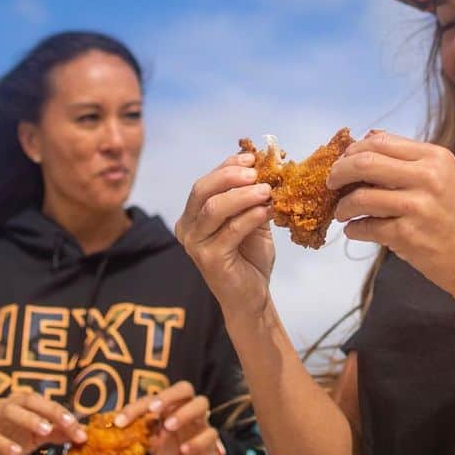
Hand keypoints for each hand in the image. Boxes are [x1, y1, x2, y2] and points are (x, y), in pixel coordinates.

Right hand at [0, 387, 86, 454]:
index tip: (79, 428)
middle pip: (28, 400)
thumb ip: (57, 433)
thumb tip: (82, 434)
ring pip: (8, 411)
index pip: (46, 403)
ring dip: (28, 419)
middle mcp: (9, 404)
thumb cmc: (12, 437)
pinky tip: (16, 452)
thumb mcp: (37, 436)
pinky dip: (4, 442)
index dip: (63, 414)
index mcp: (24, 402)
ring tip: (44, 431)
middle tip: (65, 424)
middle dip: (48, 410)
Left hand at [116, 380, 226, 454]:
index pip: (153, 398)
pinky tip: (184, 449)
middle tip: (154, 409)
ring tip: (169, 426)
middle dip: (169, 396)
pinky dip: (197, 441)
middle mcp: (186, 405)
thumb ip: (141, 433)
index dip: (136, 408)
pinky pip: (210, 433)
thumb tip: (122, 432)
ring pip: (200, 403)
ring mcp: (201, 420)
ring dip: (184, 413)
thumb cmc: (170, 443)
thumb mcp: (152, 440)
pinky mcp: (211, 438)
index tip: (119, 422)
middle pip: (184, 388)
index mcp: (170, 403)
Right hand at [175, 152, 274, 318]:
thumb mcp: (250, 218)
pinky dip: (251, 216)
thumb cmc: (249, 257)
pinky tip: (267, 212)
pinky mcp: (208, 259)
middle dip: (230, 176)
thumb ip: (250, 195)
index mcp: (192, 215)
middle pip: (202, 190)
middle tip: (257, 172)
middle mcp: (187, 228)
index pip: (205, 182)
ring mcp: (194, 244)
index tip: (252, 158)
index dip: (227, 166)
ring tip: (267, 190)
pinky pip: (230, 230)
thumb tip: (262, 164)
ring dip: (243, 195)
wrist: (252, 296)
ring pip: (214, 208)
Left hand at [327, 130, 454, 293]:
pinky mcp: (407, 235)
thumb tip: (367, 140)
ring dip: (342, 206)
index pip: (381, 141)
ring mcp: (417, 206)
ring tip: (341, 212)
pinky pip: (366, 227)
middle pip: (365, 162)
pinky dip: (354, 229)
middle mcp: (427, 176)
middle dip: (339, 172)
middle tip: (330, 183)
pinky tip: (355, 230)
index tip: (342, 162)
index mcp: (435, 157)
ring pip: (360, 197)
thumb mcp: (444, 178)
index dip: (354, 150)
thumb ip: (408, 161)